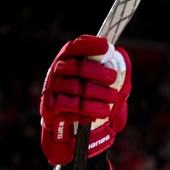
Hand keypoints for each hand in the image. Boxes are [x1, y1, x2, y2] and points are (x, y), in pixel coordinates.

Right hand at [40, 35, 131, 164]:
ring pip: (79, 87)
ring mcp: (53, 88)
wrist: (67, 123)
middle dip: (100, 72)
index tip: (107, 47)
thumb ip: (106, 69)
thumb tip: (118, 57)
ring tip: (113, 97)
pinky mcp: (51, 106)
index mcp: (67, 60)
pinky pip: (75, 107)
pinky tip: (102, 111)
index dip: (90, 45)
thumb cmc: (86, 96)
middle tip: (114, 78)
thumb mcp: (95, 80)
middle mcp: (58, 71)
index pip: (76, 47)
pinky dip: (92, 109)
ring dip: (101, 93)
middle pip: (79, 67)